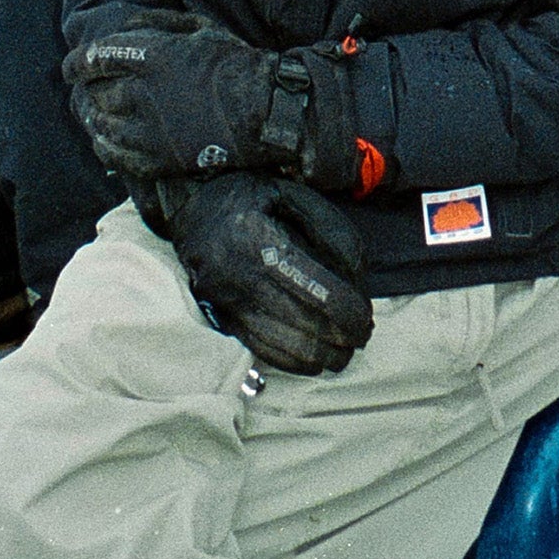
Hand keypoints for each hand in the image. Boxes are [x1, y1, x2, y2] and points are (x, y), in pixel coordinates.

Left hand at [64, 13, 360, 188]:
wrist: (266, 111)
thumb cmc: (235, 64)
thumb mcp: (199, 28)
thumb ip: (157, 24)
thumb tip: (124, 27)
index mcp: (153, 57)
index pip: (95, 59)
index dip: (76, 64)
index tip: (70, 68)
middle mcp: (144, 93)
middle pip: (95, 93)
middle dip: (86, 91)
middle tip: (85, 92)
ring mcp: (149, 130)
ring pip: (101, 125)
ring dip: (92, 118)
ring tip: (93, 115)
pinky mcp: (159, 160)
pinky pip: (116, 156)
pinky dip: (104, 147)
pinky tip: (104, 142)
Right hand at [144, 172, 373, 376]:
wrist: (192, 210)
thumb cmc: (250, 199)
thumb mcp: (292, 195)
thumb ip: (330, 230)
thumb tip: (357, 278)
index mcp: (256, 239)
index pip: (313, 288)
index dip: (347, 310)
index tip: (365, 316)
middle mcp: (238, 275)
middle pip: (304, 324)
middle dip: (342, 338)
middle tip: (362, 334)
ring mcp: (226, 303)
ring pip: (286, 347)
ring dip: (324, 356)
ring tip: (345, 349)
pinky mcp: (222, 320)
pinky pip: (265, 353)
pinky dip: (297, 362)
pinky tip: (317, 358)